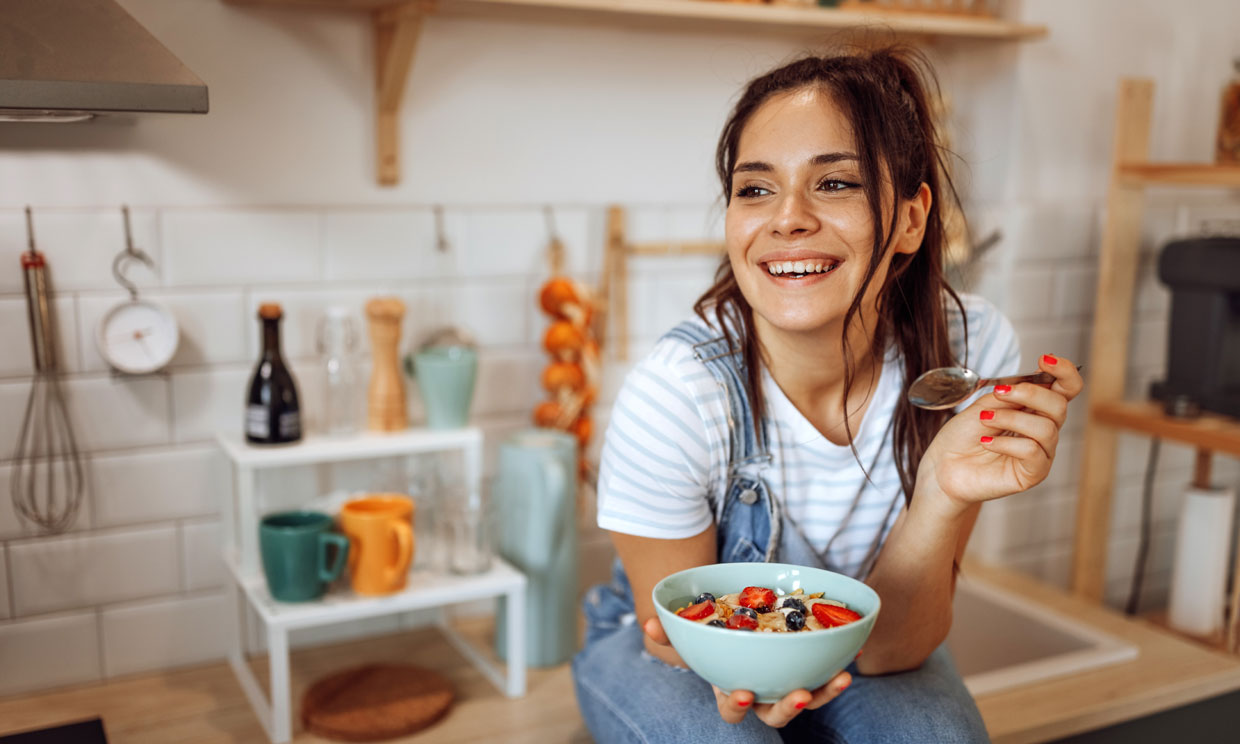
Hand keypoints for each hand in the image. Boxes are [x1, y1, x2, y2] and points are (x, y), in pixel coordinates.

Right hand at [643, 617, 852, 727]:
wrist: (744, 627)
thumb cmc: (716, 637)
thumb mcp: (693, 634)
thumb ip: (670, 631)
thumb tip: (649, 620)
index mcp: (731, 689)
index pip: (731, 707)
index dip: (736, 704)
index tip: (741, 692)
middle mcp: (762, 695)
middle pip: (774, 714)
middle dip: (787, 708)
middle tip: (798, 694)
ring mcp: (787, 686)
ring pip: (807, 701)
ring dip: (824, 694)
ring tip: (839, 679)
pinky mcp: (809, 673)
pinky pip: (826, 679)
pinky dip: (838, 670)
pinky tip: (852, 656)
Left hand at [921, 354, 1083, 510]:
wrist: (944, 467)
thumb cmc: (963, 436)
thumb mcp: (985, 405)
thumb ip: (1011, 393)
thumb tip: (1038, 376)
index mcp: (1035, 409)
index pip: (1066, 389)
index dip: (1063, 371)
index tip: (1044, 359)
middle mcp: (1043, 430)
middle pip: (1059, 405)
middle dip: (1030, 394)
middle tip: (999, 394)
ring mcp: (1041, 453)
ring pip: (1046, 428)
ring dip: (1010, 419)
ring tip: (984, 419)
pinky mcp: (1033, 474)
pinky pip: (1032, 452)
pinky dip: (1006, 443)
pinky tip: (986, 442)